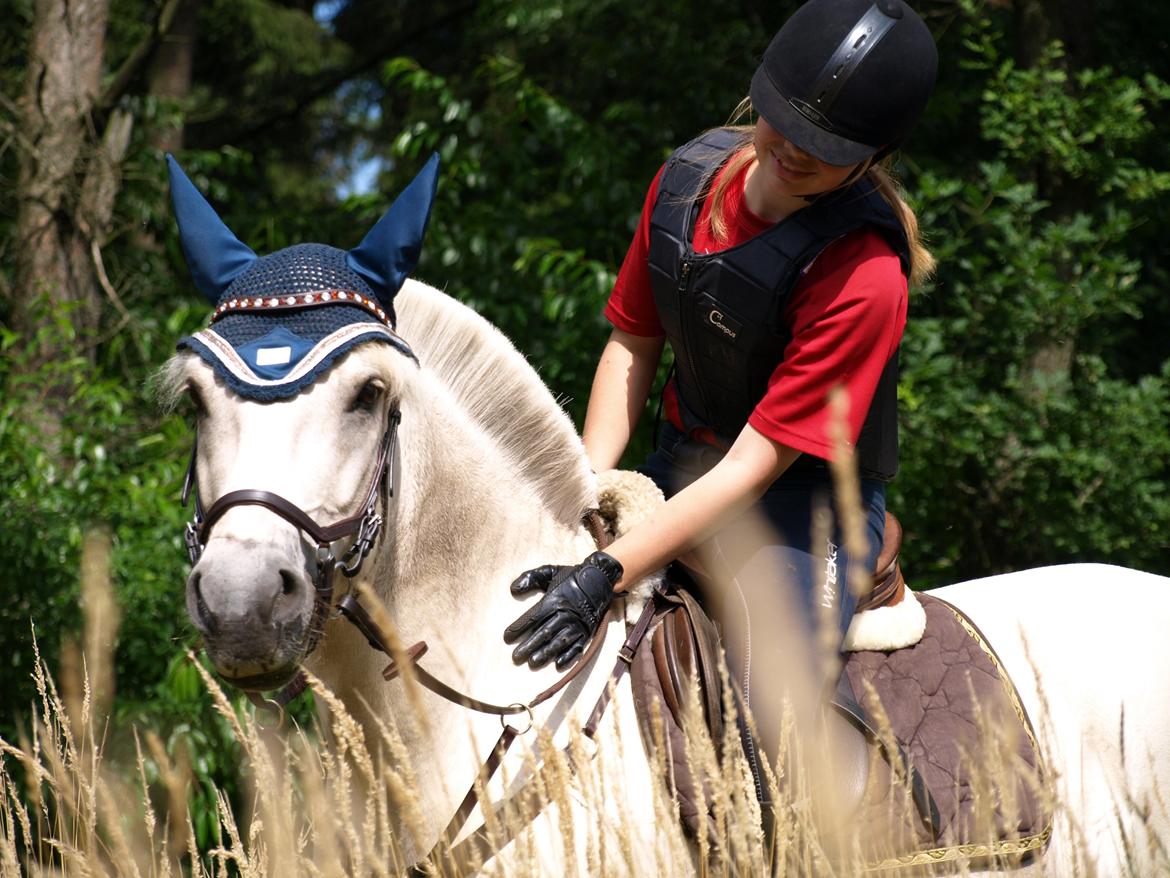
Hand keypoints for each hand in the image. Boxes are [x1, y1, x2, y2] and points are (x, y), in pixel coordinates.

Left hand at [503, 551, 622, 670]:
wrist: (601, 578)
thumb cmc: (572, 576)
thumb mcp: (550, 571)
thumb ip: (530, 577)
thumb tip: (513, 589)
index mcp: (554, 599)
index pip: (532, 617)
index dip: (518, 628)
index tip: (506, 638)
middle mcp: (565, 613)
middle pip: (544, 633)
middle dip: (529, 646)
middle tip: (516, 657)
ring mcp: (577, 624)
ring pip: (559, 642)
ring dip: (546, 653)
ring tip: (533, 663)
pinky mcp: (587, 631)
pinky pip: (577, 647)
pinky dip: (568, 656)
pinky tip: (558, 664)